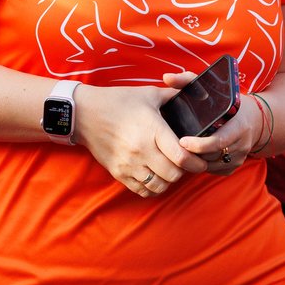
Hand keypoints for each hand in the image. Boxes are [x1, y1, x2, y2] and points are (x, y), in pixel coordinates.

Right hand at [74, 82, 196, 197]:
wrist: (85, 113)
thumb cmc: (118, 101)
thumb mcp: (148, 93)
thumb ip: (173, 95)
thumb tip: (195, 95)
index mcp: (152, 129)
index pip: (181, 156)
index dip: (196, 162)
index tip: (200, 160)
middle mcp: (141, 149)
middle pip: (173, 175)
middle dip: (184, 171)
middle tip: (185, 163)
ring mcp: (129, 164)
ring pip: (160, 186)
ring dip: (168, 180)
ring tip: (168, 168)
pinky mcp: (119, 173)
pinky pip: (143, 191)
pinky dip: (153, 187)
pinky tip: (154, 175)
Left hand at [163, 71, 261, 176]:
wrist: (255, 118)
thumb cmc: (229, 100)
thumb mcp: (212, 86)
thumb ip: (187, 80)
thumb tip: (166, 77)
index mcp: (238, 124)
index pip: (219, 140)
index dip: (200, 144)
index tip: (182, 142)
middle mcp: (242, 143)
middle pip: (212, 155)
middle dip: (193, 153)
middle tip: (174, 147)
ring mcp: (240, 156)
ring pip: (212, 165)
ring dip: (196, 161)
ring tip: (181, 151)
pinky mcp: (235, 166)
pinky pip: (216, 170)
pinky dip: (203, 165)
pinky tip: (193, 156)